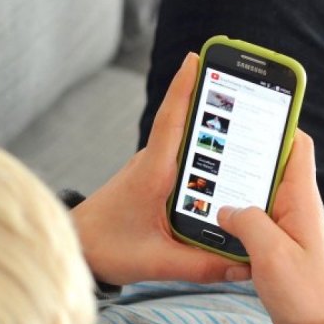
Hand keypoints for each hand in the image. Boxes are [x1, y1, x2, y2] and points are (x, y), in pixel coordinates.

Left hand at [72, 53, 250, 285]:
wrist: (77, 249)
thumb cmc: (107, 248)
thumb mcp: (157, 262)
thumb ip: (202, 265)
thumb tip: (243, 266)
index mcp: (153, 173)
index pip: (171, 120)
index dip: (185, 88)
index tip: (198, 58)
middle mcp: (152, 163)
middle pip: (185, 122)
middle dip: (212, 98)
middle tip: (241, 80)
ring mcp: (152, 169)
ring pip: (185, 142)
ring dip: (211, 127)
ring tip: (246, 118)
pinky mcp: (153, 179)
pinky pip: (182, 158)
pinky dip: (203, 152)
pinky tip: (225, 162)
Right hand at [217, 131, 323, 323]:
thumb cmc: (307, 295)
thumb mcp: (273, 254)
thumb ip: (248, 222)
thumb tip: (226, 208)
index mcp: (302, 201)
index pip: (298, 146)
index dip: (279, 123)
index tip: (250, 109)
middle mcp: (295, 208)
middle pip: (271, 165)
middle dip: (245, 151)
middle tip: (213, 140)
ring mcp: (285, 227)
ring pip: (258, 194)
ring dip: (236, 187)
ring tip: (205, 177)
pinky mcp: (275, 247)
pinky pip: (253, 221)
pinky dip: (234, 216)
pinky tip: (213, 219)